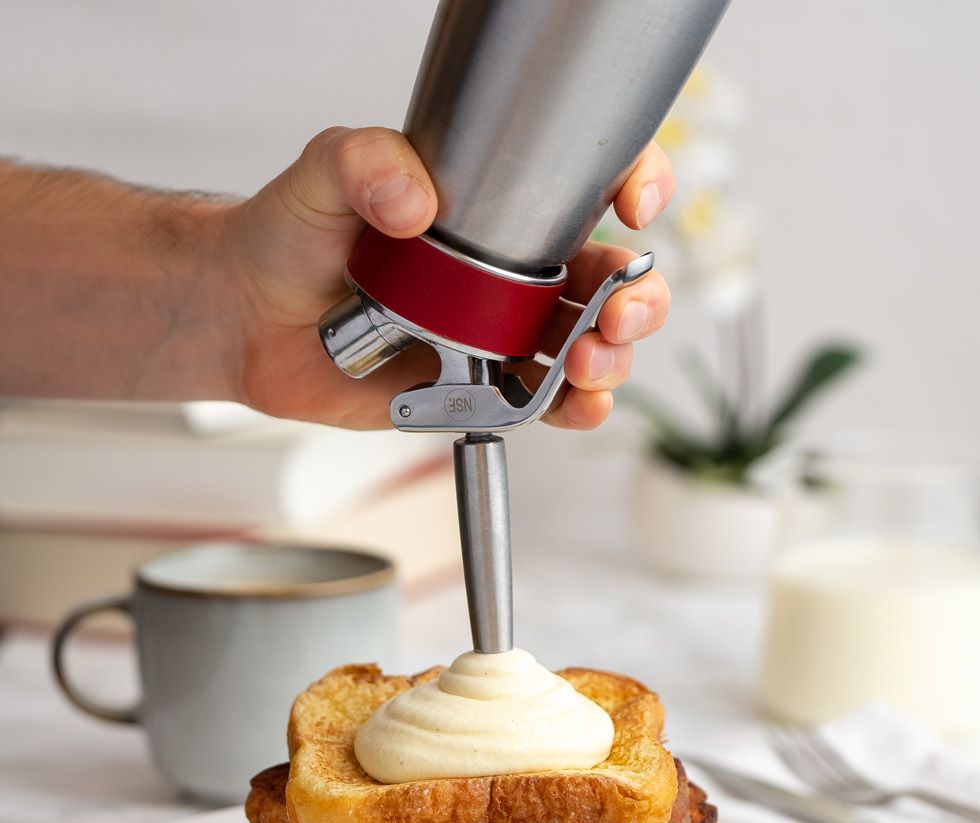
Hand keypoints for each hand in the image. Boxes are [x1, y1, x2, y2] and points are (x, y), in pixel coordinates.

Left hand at [226, 127, 672, 430]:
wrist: (251, 318)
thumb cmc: (292, 237)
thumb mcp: (324, 176)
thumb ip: (363, 162)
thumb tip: (414, 201)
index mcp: (497, 209)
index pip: (589, 185)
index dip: (632, 185)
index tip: (631, 204)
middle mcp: (513, 273)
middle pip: (609, 280)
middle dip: (636, 296)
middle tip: (616, 310)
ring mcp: (501, 335)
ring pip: (591, 347)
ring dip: (611, 359)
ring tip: (586, 362)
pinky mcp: (480, 393)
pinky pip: (544, 405)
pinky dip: (573, 411)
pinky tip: (574, 405)